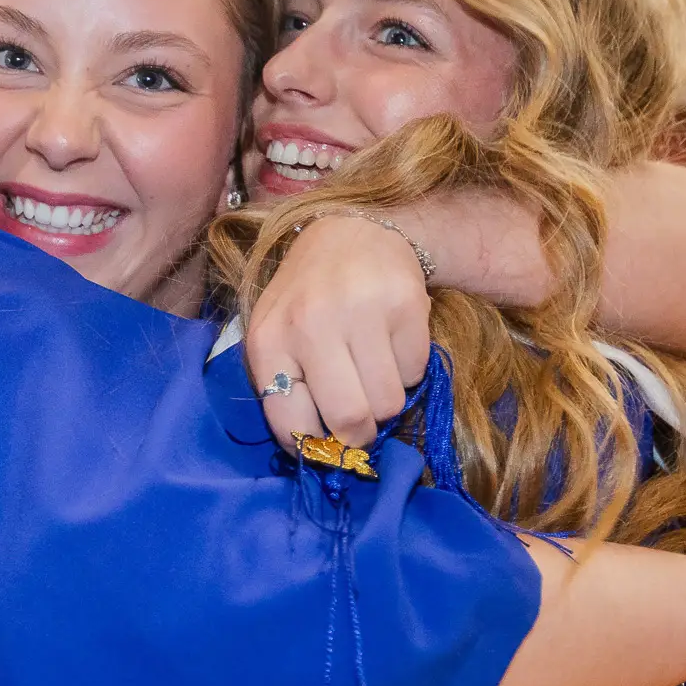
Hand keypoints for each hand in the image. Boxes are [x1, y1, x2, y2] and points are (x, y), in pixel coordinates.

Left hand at [244, 215, 429, 450]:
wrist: (351, 231)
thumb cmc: (308, 298)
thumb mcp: (279, 338)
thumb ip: (289, 392)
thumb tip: (320, 454)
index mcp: (268, 341)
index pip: (292, 428)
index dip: (315, 446)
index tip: (326, 439)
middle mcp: (311, 324)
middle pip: (350, 420)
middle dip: (359, 432)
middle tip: (360, 417)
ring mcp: (362, 311)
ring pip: (390, 404)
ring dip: (386, 398)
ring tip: (371, 365)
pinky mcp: (407, 304)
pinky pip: (416, 374)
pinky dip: (408, 369)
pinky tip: (390, 340)